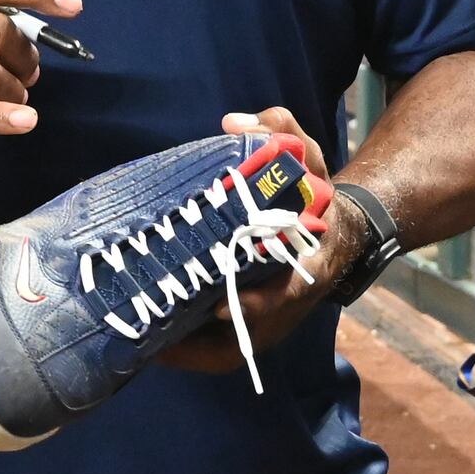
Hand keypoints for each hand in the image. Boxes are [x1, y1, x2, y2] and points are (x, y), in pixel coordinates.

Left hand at [154, 109, 341, 372]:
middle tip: (153, 329)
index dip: (257, 305)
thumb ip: (279, 132)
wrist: (338, 233)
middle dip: (202, 344)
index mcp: (310, 265)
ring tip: (137, 335)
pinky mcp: (249, 325)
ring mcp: (268, 321)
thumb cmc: (317, 196)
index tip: (225, 306)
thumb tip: (232, 122)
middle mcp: (287, 303)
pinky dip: (183, 344)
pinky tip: (144, 328)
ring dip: (185, 350)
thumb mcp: (308, 157)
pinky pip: (214, 345)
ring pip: (224, 351)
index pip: (286, 294)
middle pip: (245, 339)